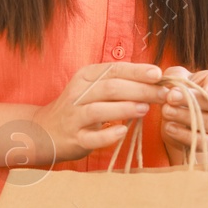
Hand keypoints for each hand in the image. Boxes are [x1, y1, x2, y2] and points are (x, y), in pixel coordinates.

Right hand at [31, 62, 170, 164]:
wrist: (44, 131)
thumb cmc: (79, 108)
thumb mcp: (93, 88)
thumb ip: (119, 83)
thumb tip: (155, 80)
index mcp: (84, 77)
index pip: (113, 69)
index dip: (137, 71)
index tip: (158, 74)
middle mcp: (77, 94)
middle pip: (110, 88)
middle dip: (140, 90)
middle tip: (163, 95)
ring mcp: (73, 117)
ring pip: (99, 110)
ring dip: (125, 109)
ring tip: (146, 109)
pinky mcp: (74, 138)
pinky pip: (91, 137)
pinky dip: (108, 135)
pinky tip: (123, 131)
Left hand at [158, 66, 207, 162]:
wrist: (177, 114)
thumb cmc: (181, 89)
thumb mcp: (177, 76)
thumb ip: (176, 76)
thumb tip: (171, 87)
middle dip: (192, 100)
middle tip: (171, 97)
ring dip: (185, 116)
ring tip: (166, 110)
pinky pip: (201, 141)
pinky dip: (183, 135)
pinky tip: (169, 127)